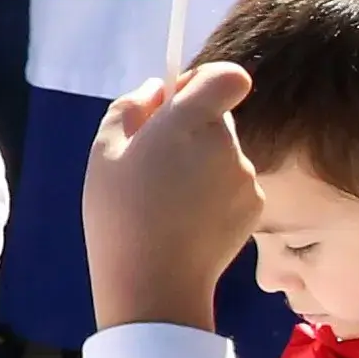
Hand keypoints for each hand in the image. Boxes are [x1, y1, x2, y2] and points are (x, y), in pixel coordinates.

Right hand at [83, 59, 262, 333]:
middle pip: (219, 118)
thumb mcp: (103, 152)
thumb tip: (157, 90)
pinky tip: (187, 218)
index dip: (205, 81)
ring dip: (202, 164)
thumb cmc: (118, 212)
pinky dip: (214, 193)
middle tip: (156, 161)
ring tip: (168, 199)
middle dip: (193, 129)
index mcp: (189, 123)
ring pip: (225, 153)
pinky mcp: (256, 207)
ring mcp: (246, 177)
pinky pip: (234, 184)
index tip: (178, 102)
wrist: (153, 280)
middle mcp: (227, 144)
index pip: (227, 77)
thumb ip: (130, 109)